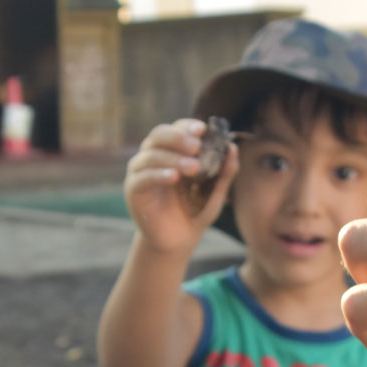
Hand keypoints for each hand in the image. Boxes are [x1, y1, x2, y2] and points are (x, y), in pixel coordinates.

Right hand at [123, 118, 238, 253]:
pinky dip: (158, 174)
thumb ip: (225, 172)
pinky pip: (142, 177)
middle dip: (178, 136)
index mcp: (173, 151)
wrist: (177, 241)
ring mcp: (141, 172)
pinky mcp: (134, 190)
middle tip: (197, 146)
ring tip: (194, 168)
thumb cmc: (195, 211)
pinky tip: (174, 178)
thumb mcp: (215, 193)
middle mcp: (154, 156)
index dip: (187, 125)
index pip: (176, 129)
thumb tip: (232, 148)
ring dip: (173, 158)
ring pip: (151, 154)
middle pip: (159, 134)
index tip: (203, 129)